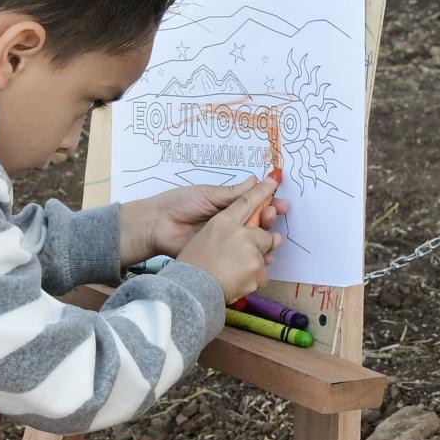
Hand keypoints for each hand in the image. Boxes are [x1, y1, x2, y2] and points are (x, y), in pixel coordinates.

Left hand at [175, 176, 282, 300]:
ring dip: (267, 240)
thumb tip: (257, 180)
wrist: (157, 225)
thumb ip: (234, 193)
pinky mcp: (221, 257)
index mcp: (228, 206)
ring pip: (253, 242)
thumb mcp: (209, 194)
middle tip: (273, 215)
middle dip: (270, 219)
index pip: (255, 204)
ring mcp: (226, 241)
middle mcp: (230, 223)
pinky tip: (264, 257)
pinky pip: (242, 259)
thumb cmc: (180, 204)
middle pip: (258, 223)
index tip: (282, 203)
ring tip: (272, 237)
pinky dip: (255, 259)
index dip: (270, 203)